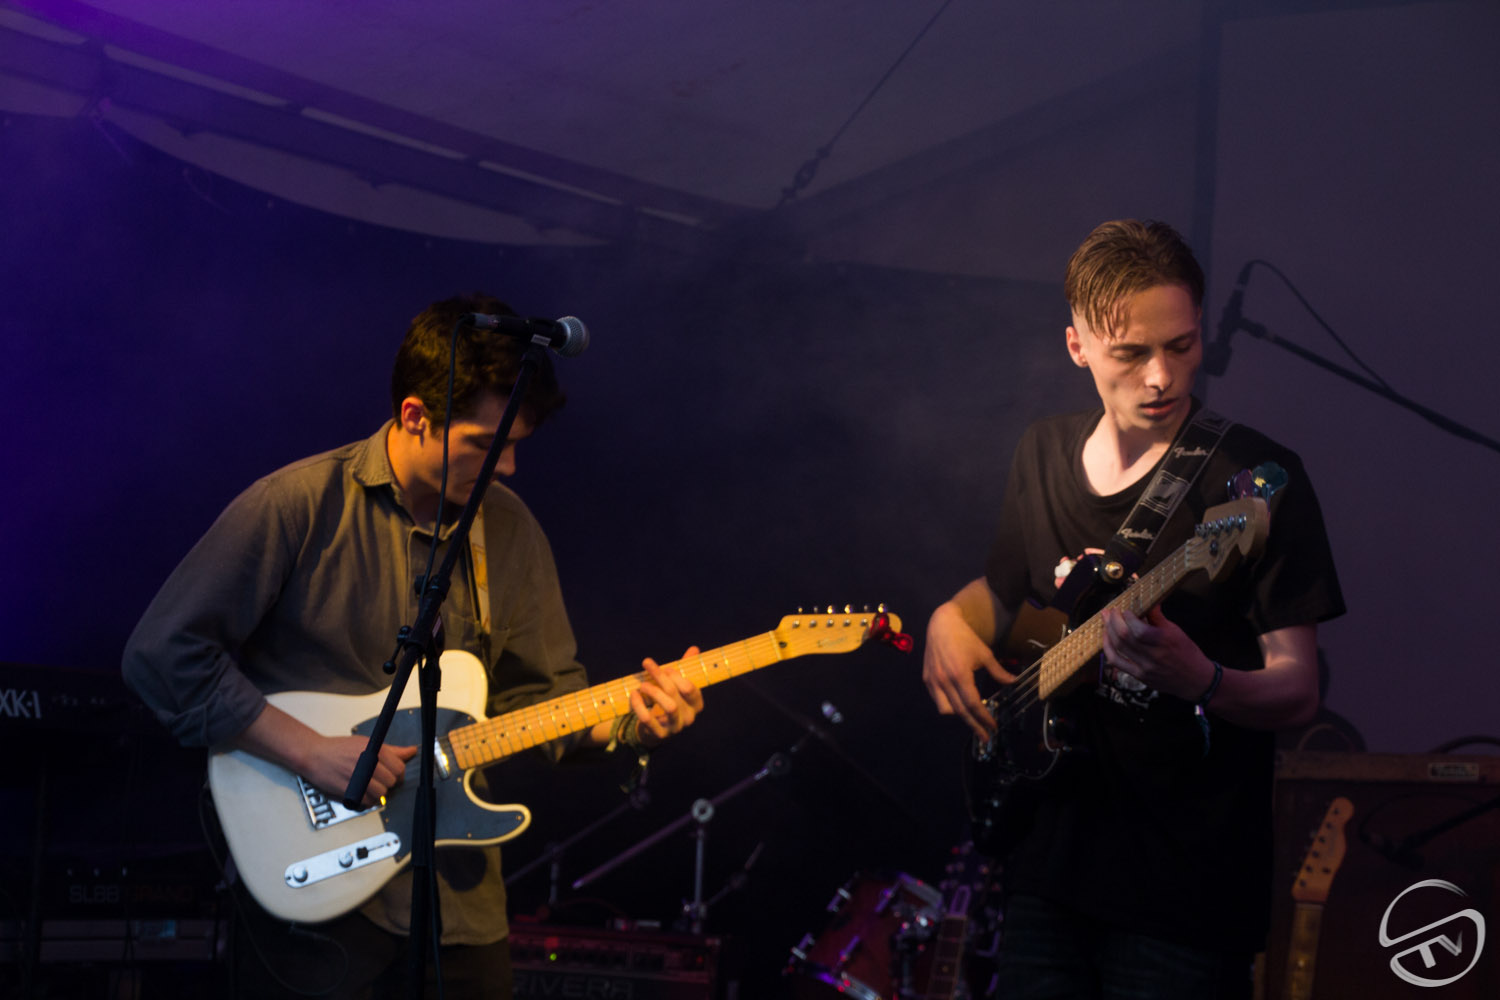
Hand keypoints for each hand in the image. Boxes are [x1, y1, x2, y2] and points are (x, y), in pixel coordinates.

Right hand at [299, 734, 417, 807]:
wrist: (314, 755)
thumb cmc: (338, 749)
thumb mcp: (366, 743)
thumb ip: (391, 750)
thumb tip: (410, 751)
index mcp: (374, 750)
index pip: (399, 767)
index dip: (398, 773)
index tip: (394, 774)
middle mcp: (367, 762)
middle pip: (391, 781)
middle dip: (388, 782)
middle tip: (379, 779)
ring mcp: (358, 777)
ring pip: (381, 793)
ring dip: (377, 792)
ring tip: (368, 785)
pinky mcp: (348, 790)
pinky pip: (367, 801)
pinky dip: (366, 799)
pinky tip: (361, 791)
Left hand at [631, 648, 704, 746]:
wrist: (655, 729)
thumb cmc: (668, 701)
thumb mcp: (676, 685)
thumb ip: (684, 668)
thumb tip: (694, 648)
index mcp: (696, 703)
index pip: (690, 687)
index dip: (676, 675)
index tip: (664, 667)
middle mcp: (689, 716)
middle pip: (675, 693)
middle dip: (660, 677)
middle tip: (647, 665)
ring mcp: (676, 727)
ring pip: (669, 706)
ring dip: (654, 691)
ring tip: (642, 684)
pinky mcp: (660, 735)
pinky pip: (649, 719)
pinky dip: (639, 705)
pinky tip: (634, 695)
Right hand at [922, 603, 1015, 740]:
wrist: (941, 624)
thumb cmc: (965, 638)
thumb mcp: (985, 654)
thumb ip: (998, 671)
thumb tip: (1014, 682)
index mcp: (960, 675)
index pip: (973, 704)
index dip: (984, 718)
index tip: (994, 727)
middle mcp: (944, 681)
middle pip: (960, 712)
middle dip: (975, 726)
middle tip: (985, 737)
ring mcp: (933, 681)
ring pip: (946, 710)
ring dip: (959, 715)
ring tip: (971, 716)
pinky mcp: (927, 679)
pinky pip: (938, 700)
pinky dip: (948, 705)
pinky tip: (958, 703)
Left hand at [1099, 605, 1213, 700]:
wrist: (1195, 680)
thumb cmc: (1187, 653)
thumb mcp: (1176, 631)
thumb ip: (1158, 617)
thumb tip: (1147, 601)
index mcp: (1164, 641)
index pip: (1138, 629)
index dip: (1127, 617)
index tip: (1126, 609)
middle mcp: (1153, 655)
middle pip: (1124, 637)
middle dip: (1113, 621)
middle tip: (1110, 611)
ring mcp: (1145, 668)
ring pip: (1118, 648)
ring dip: (1108, 631)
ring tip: (1106, 620)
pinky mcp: (1139, 676)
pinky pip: (1117, 662)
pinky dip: (1108, 648)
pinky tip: (1107, 639)